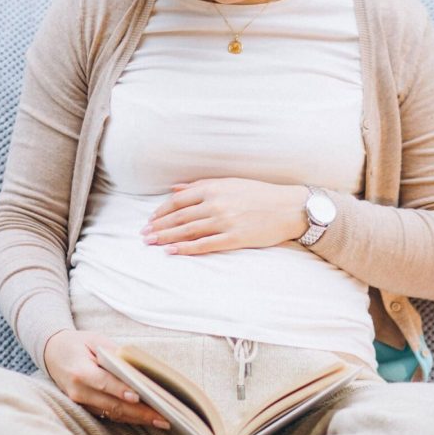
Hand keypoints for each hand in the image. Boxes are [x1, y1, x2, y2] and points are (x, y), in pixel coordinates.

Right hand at [43, 330, 171, 428]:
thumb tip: (138, 368)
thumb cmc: (77, 344)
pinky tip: (146, 419)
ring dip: (137, 419)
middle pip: (112, 404)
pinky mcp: (85, 409)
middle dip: (139, 412)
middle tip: (163, 417)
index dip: (121, 390)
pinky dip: (128, 417)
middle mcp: (78, 391)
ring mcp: (80, 403)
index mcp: (80, 371)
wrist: (52, 353)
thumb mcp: (95, 340)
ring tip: (161, 421)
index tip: (138, 396)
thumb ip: (115, 354)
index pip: (103, 383)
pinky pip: (109, 415)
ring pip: (112, 414)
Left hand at [141, 178, 307, 255]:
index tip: (150, 220)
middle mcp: (216, 203)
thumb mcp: (230, 183)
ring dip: (166, 238)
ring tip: (151, 244)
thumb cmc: (260, 194)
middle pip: (179, 217)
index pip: (178, 200)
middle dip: (158, 227)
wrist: (290, 208)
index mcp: (214, 188)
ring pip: (188, 231)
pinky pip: (204, 245)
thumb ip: (201, 186)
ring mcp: (225, 221)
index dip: (161, 211)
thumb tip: (175, 188)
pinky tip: (172, 252)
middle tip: (143, 235)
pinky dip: (186, 249)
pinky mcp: (234, 238)